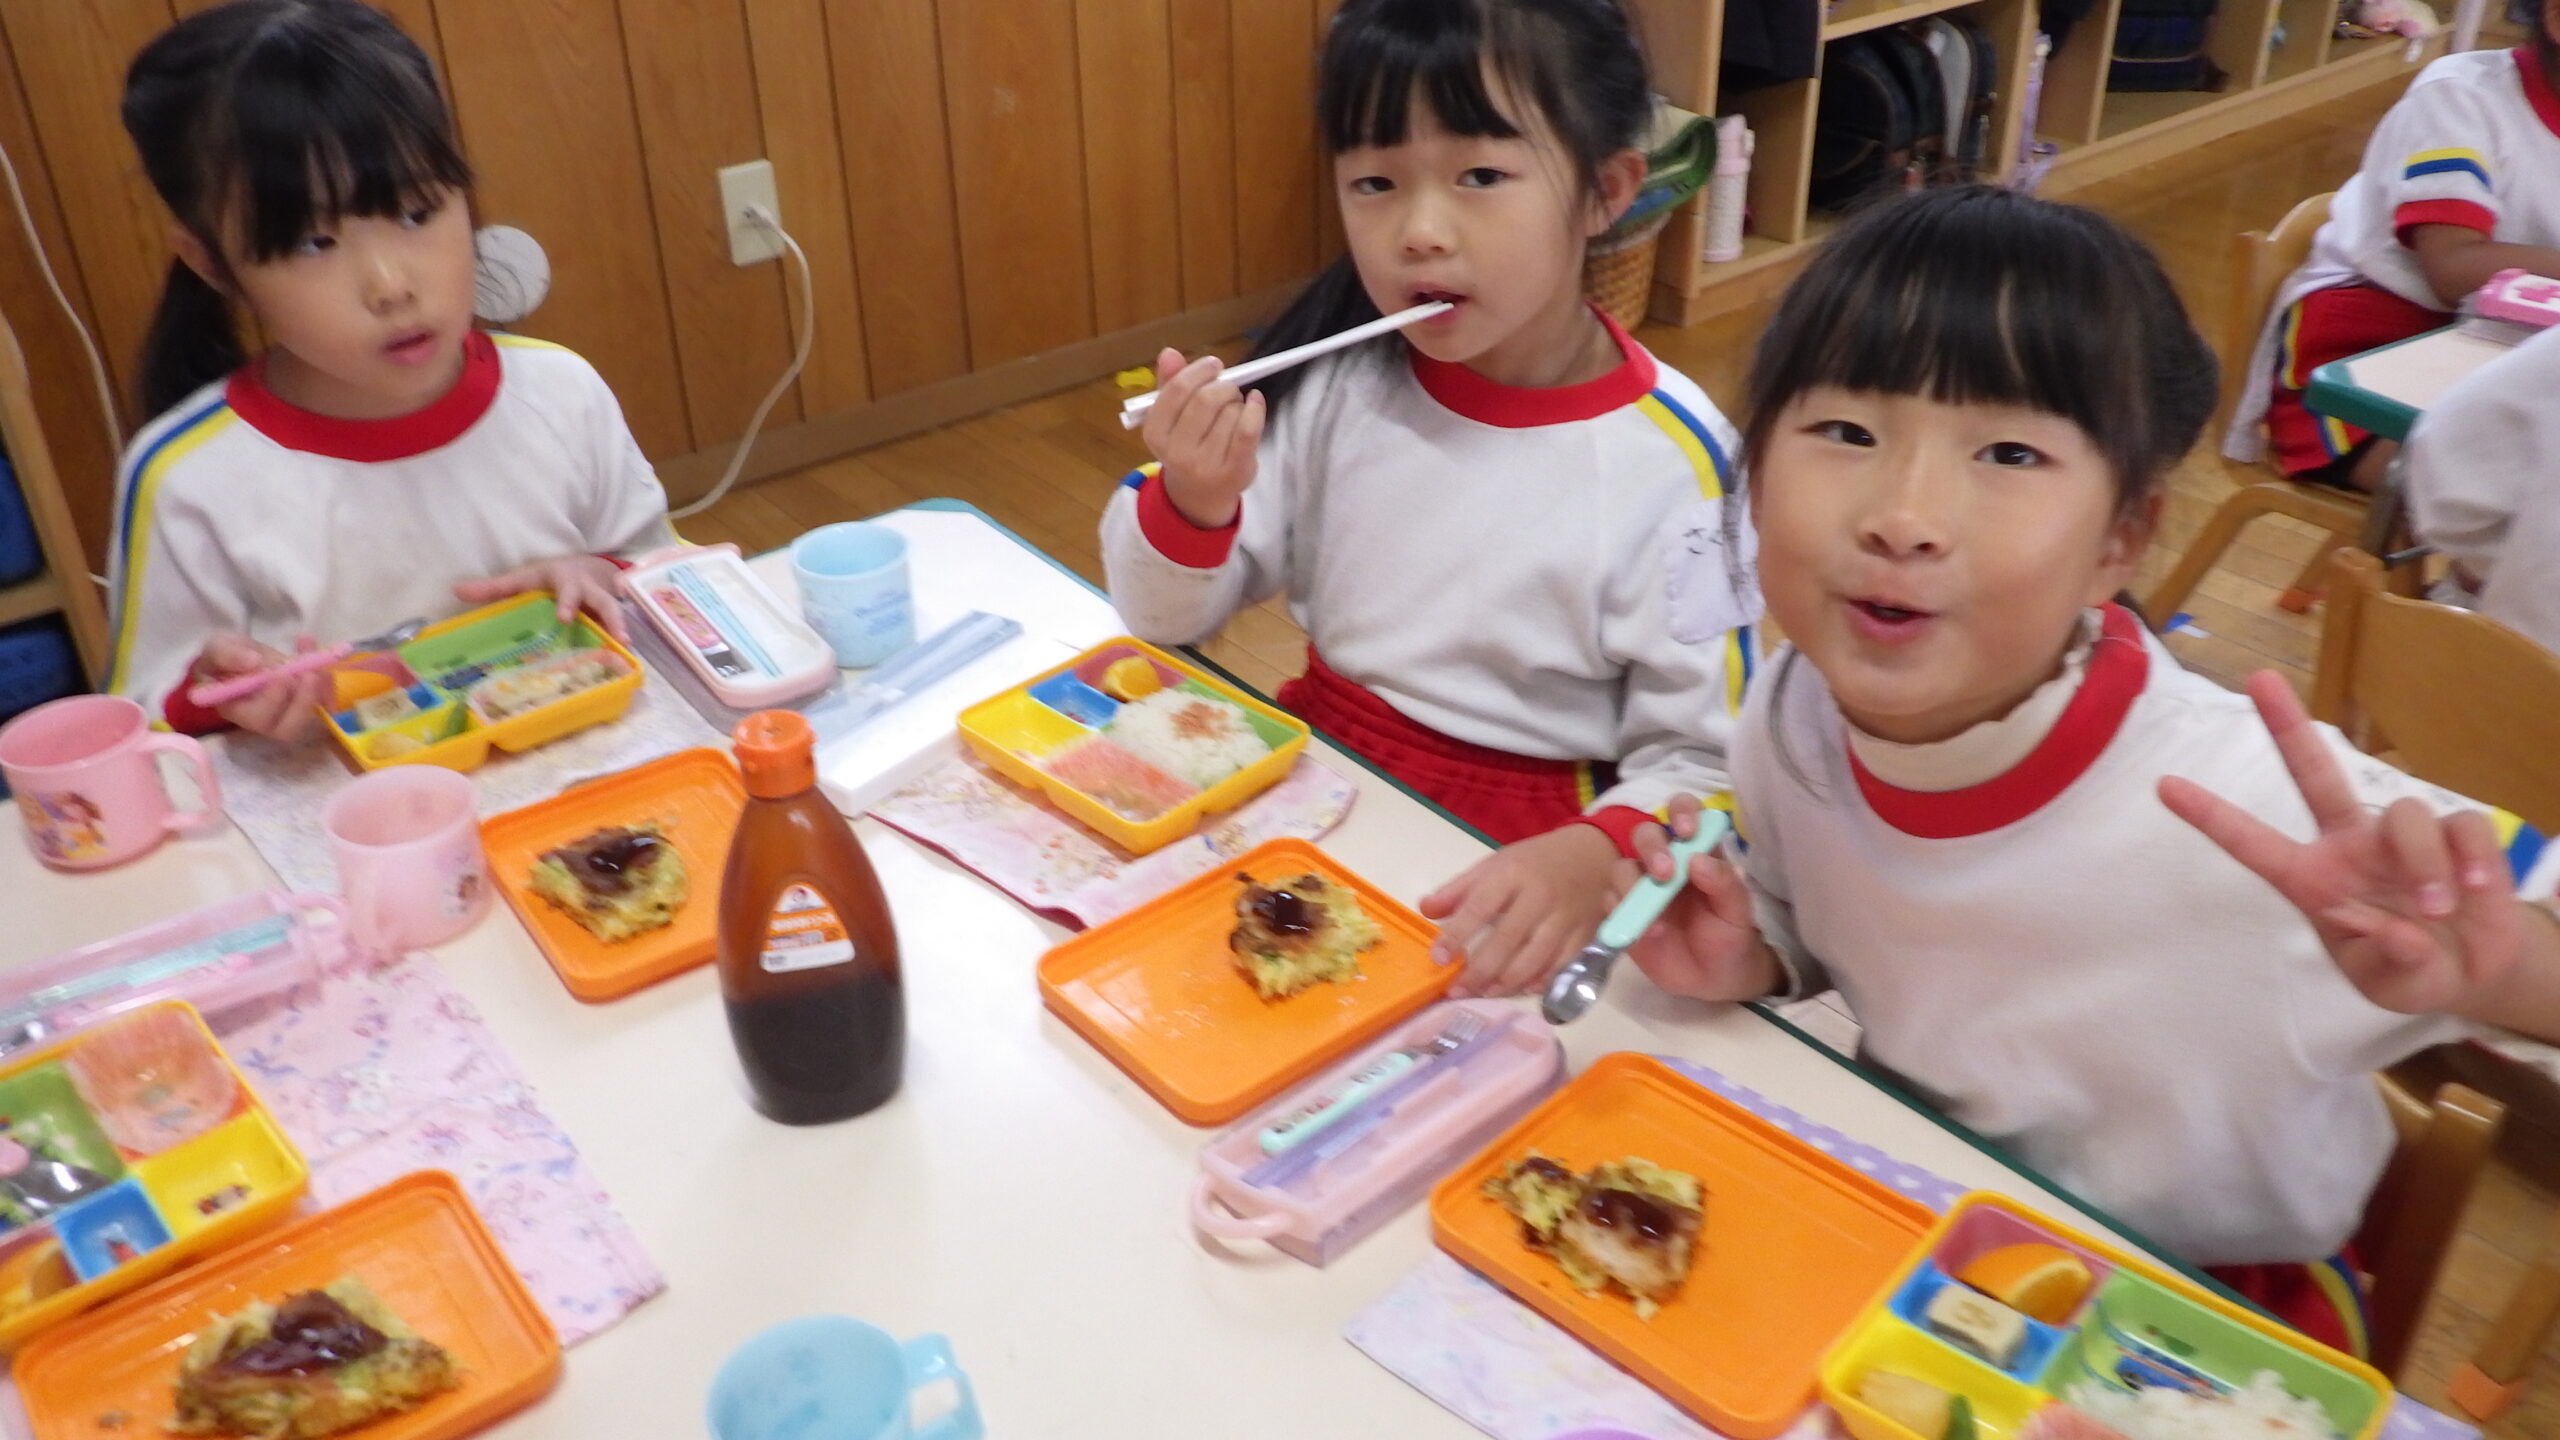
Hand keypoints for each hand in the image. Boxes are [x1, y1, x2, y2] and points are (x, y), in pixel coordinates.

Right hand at [192, 632, 331, 740]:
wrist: (244, 656)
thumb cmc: (227, 656)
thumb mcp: (218, 647)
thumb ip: (227, 654)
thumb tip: (254, 663)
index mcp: (233, 708)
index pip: (252, 718)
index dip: (271, 701)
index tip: (280, 674)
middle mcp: (260, 721)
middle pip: (283, 729)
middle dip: (300, 701)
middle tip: (307, 672)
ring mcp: (284, 717)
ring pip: (306, 723)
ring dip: (316, 695)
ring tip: (315, 666)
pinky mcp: (304, 708)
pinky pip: (323, 708)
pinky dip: (328, 687)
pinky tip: (325, 663)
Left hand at [453, 554, 627, 639]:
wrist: (586, 568)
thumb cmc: (548, 578)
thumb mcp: (523, 579)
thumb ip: (493, 588)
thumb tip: (456, 591)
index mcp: (563, 580)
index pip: (564, 589)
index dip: (566, 602)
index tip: (565, 618)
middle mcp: (586, 589)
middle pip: (600, 600)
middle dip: (607, 616)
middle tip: (613, 635)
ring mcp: (602, 601)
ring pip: (614, 611)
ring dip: (621, 628)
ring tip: (626, 645)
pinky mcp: (610, 614)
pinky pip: (618, 627)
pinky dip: (622, 641)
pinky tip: (627, 658)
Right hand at [1141, 347, 1262, 529]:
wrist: (1200, 493)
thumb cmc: (1186, 445)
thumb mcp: (1171, 417)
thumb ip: (1169, 383)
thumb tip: (1169, 352)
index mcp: (1155, 433)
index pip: (1176, 391)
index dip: (1198, 371)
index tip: (1214, 365)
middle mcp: (1176, 452)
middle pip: (1205, 400)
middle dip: (1222, 386)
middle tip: (1228, 388)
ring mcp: (1205, 465)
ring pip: (1230, 413)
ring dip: (1238, 403)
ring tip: (1234, 410)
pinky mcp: (1234, 471)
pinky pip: (1248, 430)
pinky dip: (1256, 409)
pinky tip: (1256, 401)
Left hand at [1420, 824, 1620, 996]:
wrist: (1592, 854)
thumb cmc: (1535, 862)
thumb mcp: (1495, 864)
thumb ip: (1460, 889)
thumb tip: (1425, 910)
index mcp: (1512, 874)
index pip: (1479, 907)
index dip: (1457, 935)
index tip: (1438, 958)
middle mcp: (1539, 897)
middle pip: (1507, 940)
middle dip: (1479, 970)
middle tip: (1457, 990)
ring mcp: (1565, 918)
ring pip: (1534, 958)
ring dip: (1506, 982)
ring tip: (1484, 993)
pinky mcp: (1585, 933)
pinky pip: (1562, 965)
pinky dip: (1541, 981)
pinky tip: (1522, 989)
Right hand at [1622, 795, 1775, 1001]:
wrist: (1714, 979)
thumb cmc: (1730, 936)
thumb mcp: (1738, 912)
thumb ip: (1725, 884)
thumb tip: (1697, 860)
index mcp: (1696, 851)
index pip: (1683, 813)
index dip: (1681, 812)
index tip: (1686, 831)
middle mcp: (1665, 861)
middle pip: (1644, 834)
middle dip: (1652, 849)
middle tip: (1665, 875)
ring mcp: (1641, 887)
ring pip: (1621, 867)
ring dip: (1633, 887)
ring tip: (1658, 925)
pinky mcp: (1623, 913)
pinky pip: (1609, 901)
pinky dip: (1622, 914)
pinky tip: (1646, 935)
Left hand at [2159, 671, 2537, 1019]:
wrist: (2473, 971)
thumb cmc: (2411, 971)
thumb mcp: (2392, 984)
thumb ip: (2391, 962)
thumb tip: (2402, 934)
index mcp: (2314, 880)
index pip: (2254, 845)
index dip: (2212, 817)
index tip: (2164, 786)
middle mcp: (2350, 845)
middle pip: (2313, 772)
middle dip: (2287, 725)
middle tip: (2258, 680)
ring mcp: (2400, 836)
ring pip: (2406, 815)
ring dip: (2424, 864)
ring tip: (2440, 909)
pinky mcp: (2458, 836)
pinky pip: (2463, 827)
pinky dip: (2474, 861)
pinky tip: (2478, 892)